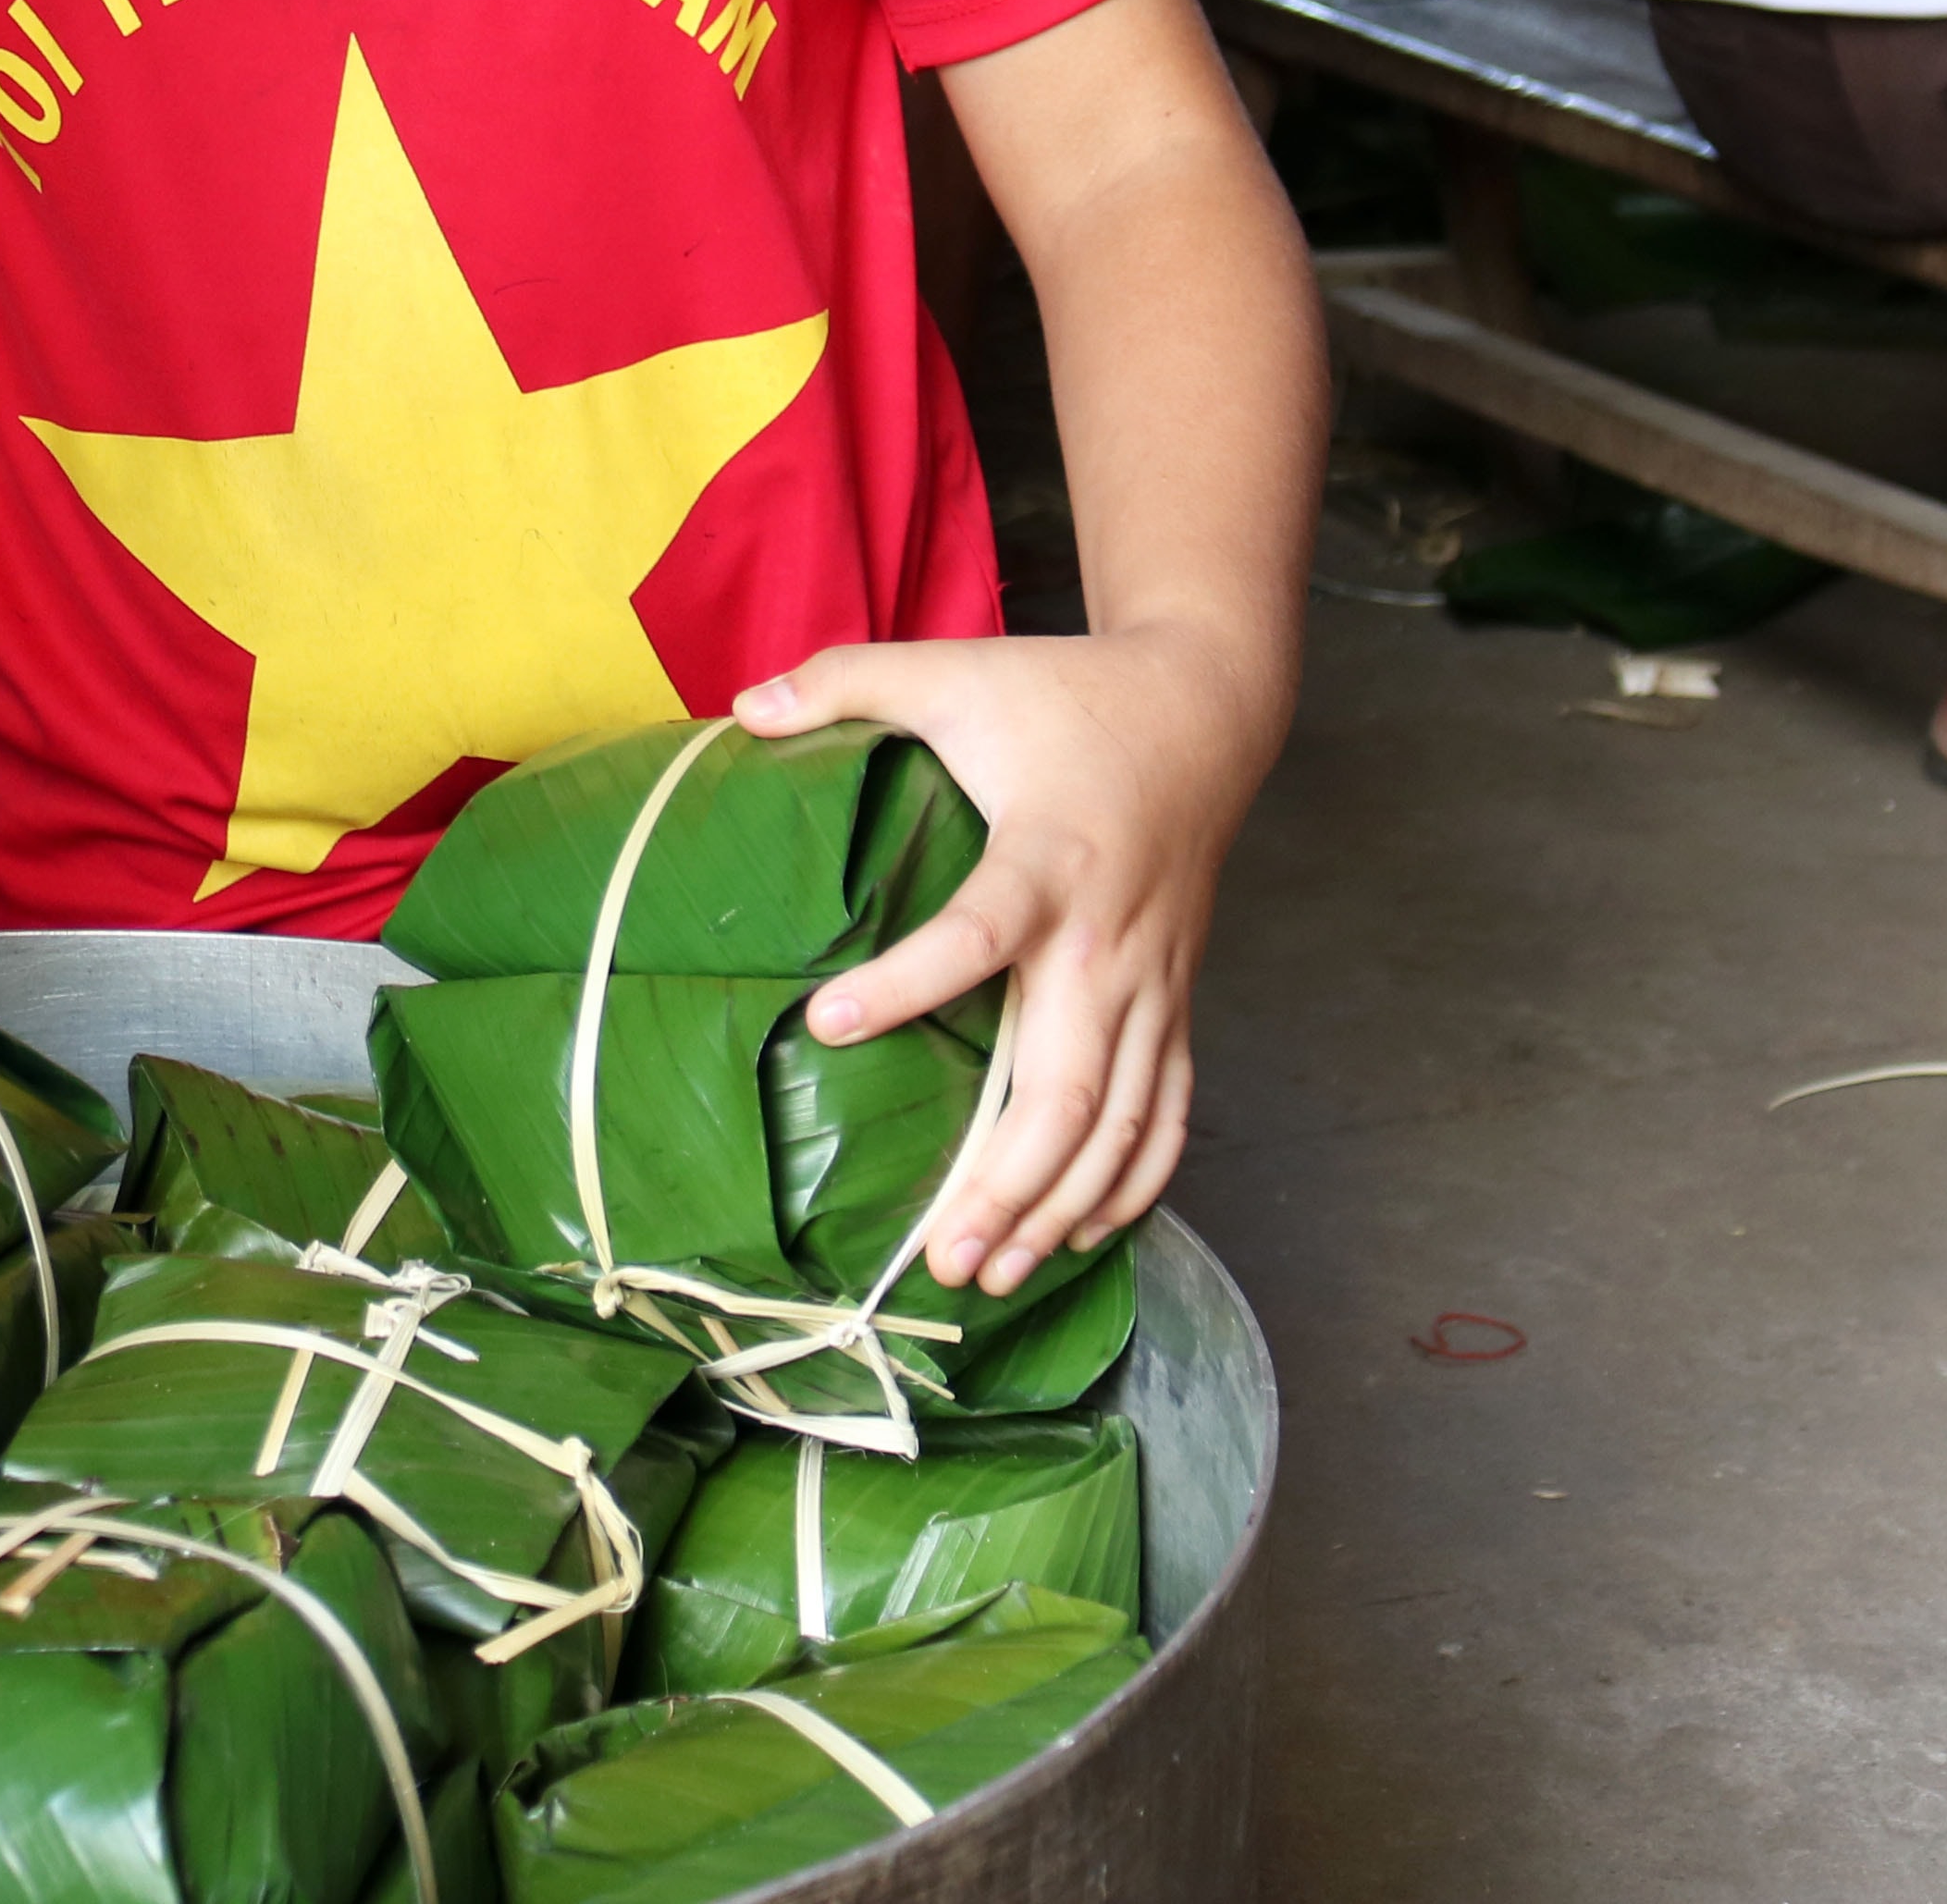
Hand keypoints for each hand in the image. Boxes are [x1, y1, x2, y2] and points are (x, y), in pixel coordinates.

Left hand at [737, 618, 1272, 1294]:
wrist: (1205, 709)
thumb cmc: (1068, 695)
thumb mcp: (954, 671)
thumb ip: (848, 679)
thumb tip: (741, 703)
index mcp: (1046, 859)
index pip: (978, 935)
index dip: (905, 983)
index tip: (824, 1021)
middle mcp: (1107, 939)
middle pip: (1069, 1083)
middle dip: (1008, 1183)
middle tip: (940, 1258)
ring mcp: (1153, 980)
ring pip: (1122, 1122)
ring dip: (1062, 1208)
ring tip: (991, 1274)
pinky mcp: (1178, 1000)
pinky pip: (1170, 1112)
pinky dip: (1134, 1183)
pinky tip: (1083, 1236)